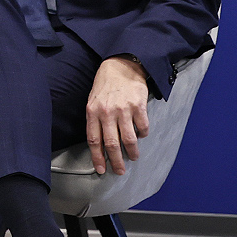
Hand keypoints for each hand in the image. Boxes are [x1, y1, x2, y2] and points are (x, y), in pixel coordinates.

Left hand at [85, 56, 149, 174]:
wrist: (121, 66)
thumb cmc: (105, 86)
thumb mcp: (93, 101)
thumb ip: (95, 121)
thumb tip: (99, 145)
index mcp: (93, 112)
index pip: (94, 140)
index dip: (98, 157)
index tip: (102, 169)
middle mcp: (107, 112)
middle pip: (112, 143)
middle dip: (116, 161)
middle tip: (120, 170)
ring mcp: (124, 109)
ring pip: (129, 139)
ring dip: (132, 152)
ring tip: (133, 157)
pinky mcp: (138, 106)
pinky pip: (142, 127)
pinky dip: (142, 135)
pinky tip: (141, 136)